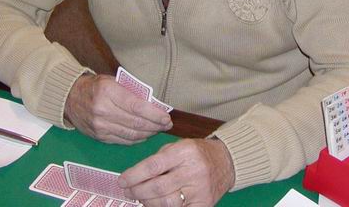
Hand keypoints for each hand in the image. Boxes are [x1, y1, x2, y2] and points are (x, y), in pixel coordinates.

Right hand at [64, 73, 171, 143]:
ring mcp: (100, 126)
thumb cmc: (96, 86)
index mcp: (108, 91)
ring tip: (158, 129)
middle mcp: (103, 110)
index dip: (155, 114)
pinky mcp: (99, 137)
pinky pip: (123, 141)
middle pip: (136, 123)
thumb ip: (132, 91)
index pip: (137, 106)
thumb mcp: (113, 80)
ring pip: (131, 135)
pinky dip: (136, 139)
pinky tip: (144, 135)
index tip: (166, 117)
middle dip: (155, 125)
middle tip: (166, 124)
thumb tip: (155, 104)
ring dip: (148, 134)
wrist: (70, 97)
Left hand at [119, 138, 234, 206]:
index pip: (153, 166)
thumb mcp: (179, 146)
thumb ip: (159, 159)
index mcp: (185, 152)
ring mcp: (200, 190)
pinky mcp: (204, 205)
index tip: (122, 181)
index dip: (134, 175)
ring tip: (141, 198)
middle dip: (137, 191)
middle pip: (158, 187)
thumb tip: (136, 176)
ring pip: (166, 203)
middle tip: (128, 191)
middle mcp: (193, 171)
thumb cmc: (197, 153)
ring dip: (148, 202)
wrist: (226, 162)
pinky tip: (155, 204)